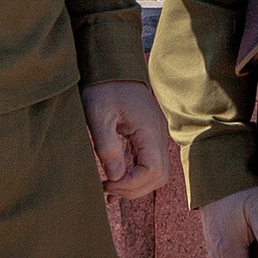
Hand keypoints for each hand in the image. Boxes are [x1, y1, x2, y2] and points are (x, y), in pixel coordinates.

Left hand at [82, 82, 173, 199]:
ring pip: (156, 173)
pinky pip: (148, 164)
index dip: (131, 184)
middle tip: (107, 188)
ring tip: (109, 186)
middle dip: (133, 189)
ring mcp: (156, 135)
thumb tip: (115, 176)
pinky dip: (135, 177)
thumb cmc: (104, 88)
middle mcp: (158, 134)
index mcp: (150, 129)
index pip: (153, 171)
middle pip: (159, 177)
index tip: (107, 183)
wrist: (112, 68)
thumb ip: (108, 147)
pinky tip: (115, 181)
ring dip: (135, 185)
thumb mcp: (99, 115)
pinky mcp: (148, 136)